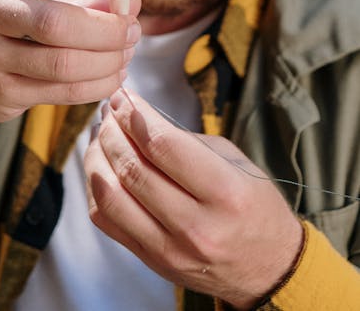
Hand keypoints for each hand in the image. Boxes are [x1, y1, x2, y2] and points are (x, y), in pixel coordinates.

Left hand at [85, 89, 302, 309]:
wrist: (269, 268)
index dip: (134, 114)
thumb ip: (186, 142)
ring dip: (97, 156)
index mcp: (224, 192)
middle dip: (112, 130)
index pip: (162, 145)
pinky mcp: (152, 260)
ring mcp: (170, 249)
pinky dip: (95, 187)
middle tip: (108, 110)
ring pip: (111, 196)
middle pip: (132, 168)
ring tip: (100, 134)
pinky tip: (101, 166)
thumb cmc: (253, 205)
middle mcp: (196, 225)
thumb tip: (136, 117)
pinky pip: (106, 220)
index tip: (121, 96)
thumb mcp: (234, 162)